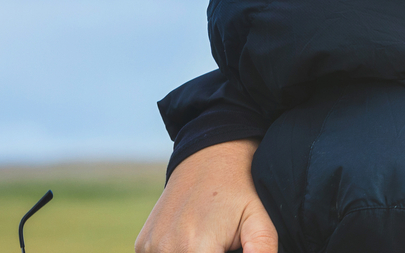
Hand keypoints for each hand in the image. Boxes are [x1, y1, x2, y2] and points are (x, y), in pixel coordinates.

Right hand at [136, 139, 277, 252]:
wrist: (209, 159)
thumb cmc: (240, 192)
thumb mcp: (259, 221)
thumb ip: (262, 249)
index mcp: (196, 249)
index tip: (230, 248)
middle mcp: (167, 249)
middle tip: (221, 242)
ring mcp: (150, 247)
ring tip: (210, 240)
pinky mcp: (142, 244)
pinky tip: (193, 240)